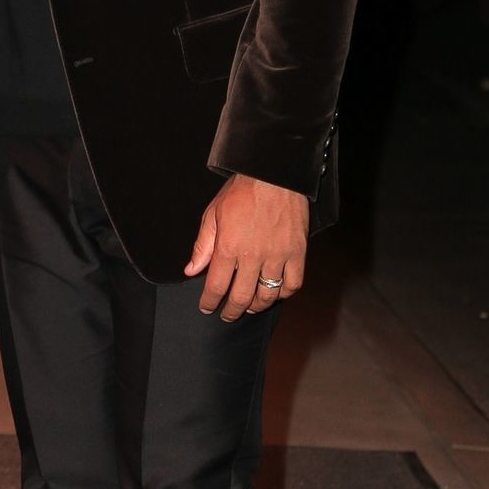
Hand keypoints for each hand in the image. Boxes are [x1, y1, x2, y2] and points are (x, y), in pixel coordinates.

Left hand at [184, 174, 309, 319]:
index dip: (209, 302)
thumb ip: (203, 245)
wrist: (274, 174)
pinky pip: (293, 284)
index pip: (216, 286)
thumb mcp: (213, 214)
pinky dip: (284, 293)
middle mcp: (253, 256)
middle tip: (227, 315)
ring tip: (249, 306)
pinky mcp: (297, 252)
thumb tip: (191, 270)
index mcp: (228, 247)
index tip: (207, 307)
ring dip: (256, 306)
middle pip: (241, 297)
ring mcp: (278, 255)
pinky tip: (275, 292)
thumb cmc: (242, 191)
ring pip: (268, 295)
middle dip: (231, 311)